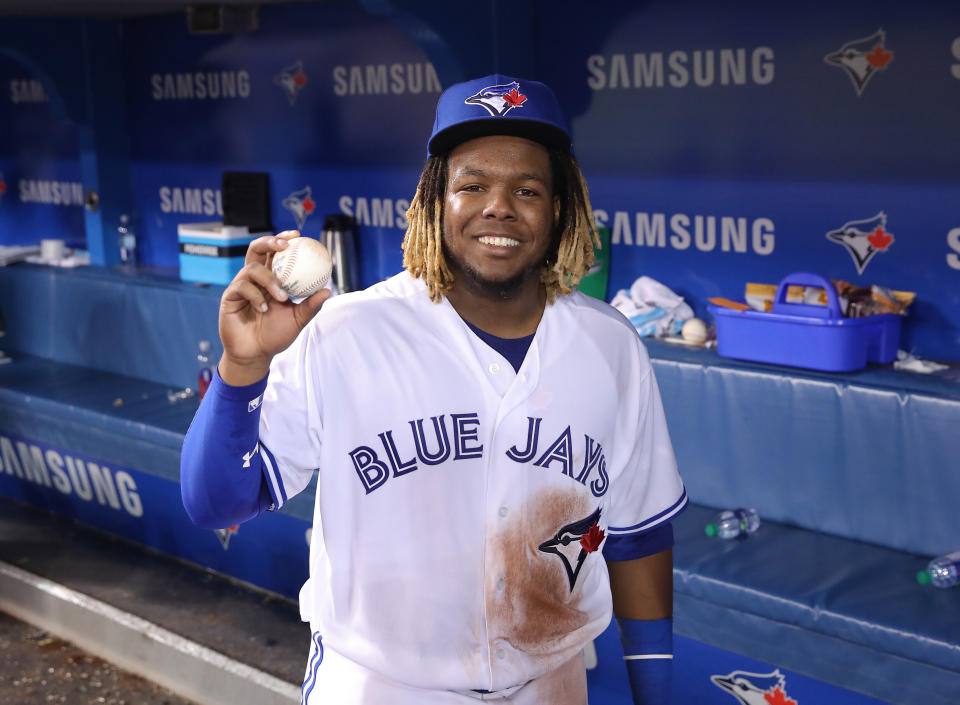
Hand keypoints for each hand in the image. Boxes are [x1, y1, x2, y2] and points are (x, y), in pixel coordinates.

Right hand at [218, 230, 330, 384]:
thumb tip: (327, 290)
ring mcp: (241, 286)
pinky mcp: (230, 297)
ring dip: (270, 280)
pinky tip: (263, 308)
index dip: (283, 240)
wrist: (256, 354)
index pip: (275, 253)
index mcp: (270, 279)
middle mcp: (255, 279)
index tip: (297, 235)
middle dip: (271, 242)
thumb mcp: (298, 319)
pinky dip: (256, 296)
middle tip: (285, 245)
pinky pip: (242, 286)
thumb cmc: (275, 335)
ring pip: (252, 268)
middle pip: (257, 249)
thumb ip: (311, 305)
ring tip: (282, 297)